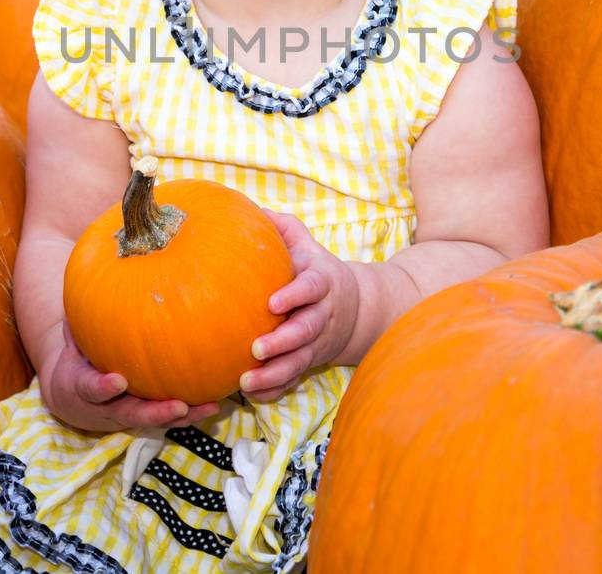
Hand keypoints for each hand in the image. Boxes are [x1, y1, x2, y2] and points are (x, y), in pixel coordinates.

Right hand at [41, 324, 219, 432]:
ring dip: (182, 416)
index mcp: (81, 387)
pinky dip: (191, 413)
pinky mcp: (144, 416)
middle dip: (155, 412)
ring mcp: (126, 415)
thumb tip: (96, 276)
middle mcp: (104, 408)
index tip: (118, 381)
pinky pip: (167, 418)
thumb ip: (83, 316)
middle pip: (130, 414)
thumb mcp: (72, 336)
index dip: (103, 387)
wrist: (71, 391)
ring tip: (209, 408)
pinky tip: (217, 402)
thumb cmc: (76, 353)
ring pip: (154, 420)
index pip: (90, 388)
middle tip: (178, 406)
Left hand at [241, 210, 358, 401]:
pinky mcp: (311, 361)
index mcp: (320, 284)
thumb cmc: (315, 270)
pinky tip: (251, 394)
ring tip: (246, 380)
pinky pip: (294, 379)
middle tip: (256, 348)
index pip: (311, 288)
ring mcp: (317, 342)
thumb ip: (283, 228)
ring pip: (299, 361)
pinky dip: (274, 389)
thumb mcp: (306, 245)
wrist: (355, 307)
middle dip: (283, 342)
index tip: (272, 302)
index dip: (295, 295)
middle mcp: (322, 315)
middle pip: (306, 331)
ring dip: (275, 373)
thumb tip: (253, 208)